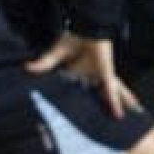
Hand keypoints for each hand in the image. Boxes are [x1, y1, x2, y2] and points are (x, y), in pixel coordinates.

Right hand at [25, 33, 139, 118]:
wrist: (86, 28)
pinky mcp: (106, 74)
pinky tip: (119, 115)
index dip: (82, 105)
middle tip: (112, 124)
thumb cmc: (73, 38)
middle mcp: (92, 78)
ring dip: (118, 108)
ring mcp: (101, 77)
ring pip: (110, 97)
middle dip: (105, 109)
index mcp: (80, 74)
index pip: (81, 93)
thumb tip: (26, 67)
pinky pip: (110, 92)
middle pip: (100, 97)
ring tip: (127, 121)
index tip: (80, 120)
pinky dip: (114, 103)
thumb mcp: (56, 55)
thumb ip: (44, 64)